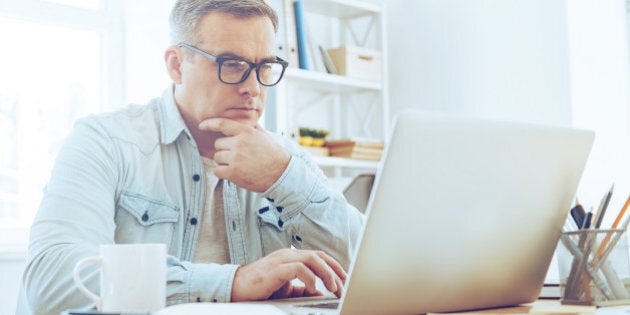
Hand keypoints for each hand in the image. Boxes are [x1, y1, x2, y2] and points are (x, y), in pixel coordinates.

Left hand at [199, 118, 290, 191]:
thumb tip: (247, 118)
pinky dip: (223, 173)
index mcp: (246, 132)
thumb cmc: (273, 154)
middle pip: (218, 144)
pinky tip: (235, 173)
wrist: (281, 174)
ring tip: (239, 165)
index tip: (201, 125)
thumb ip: (252, 127)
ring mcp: (235, 158)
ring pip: (217, 158)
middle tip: (238, 156)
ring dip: (224, 162)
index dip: (210, 124)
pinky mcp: (233, 172)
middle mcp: (239, 143)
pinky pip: (217, 171)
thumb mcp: (264, 136)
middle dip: (224, 150)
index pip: (222, 124)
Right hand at [230, 248, 346, 300]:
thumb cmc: (260, 288)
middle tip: (344, 285)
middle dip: (335, 270)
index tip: (345, 280)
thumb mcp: (286, 289)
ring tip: (333, 288)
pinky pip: (299, 269)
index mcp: (292, 257)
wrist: (235, 288)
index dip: (334, 267)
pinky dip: (310, 279)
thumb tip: (320, 292)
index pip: (318, 257)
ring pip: (312, 260)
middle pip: (319, 256)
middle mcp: (288, 255)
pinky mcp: (276, 269)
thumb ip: (302, 288)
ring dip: (326, 274)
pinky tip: (314, 289)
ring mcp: (282, 260)